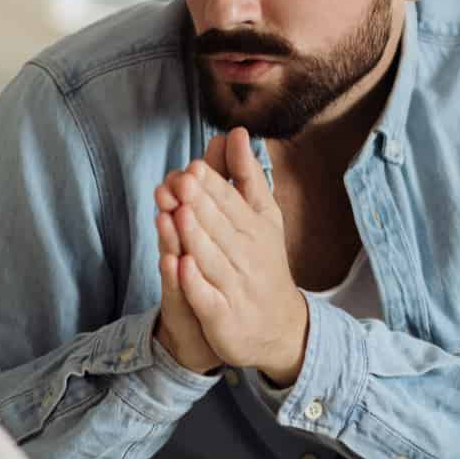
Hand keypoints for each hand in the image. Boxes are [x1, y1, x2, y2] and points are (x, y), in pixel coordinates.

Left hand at [164, 128, 309, 385]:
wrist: (281, 326)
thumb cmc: (262, 260)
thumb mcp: (261, 216)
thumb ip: (245, 176)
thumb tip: (235, 132)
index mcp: (256, 229)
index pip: (232, 203)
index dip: (212, 186)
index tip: (193, 167)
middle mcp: (248, 256)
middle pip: (221, 228)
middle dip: (200, 205)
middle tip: (181, 182)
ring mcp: (236, 288)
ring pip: (213, 260)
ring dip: (195, 238)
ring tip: (178, 215)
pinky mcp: (223, 317)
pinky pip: (208, 299)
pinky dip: (195, 283)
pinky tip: (179, 266)